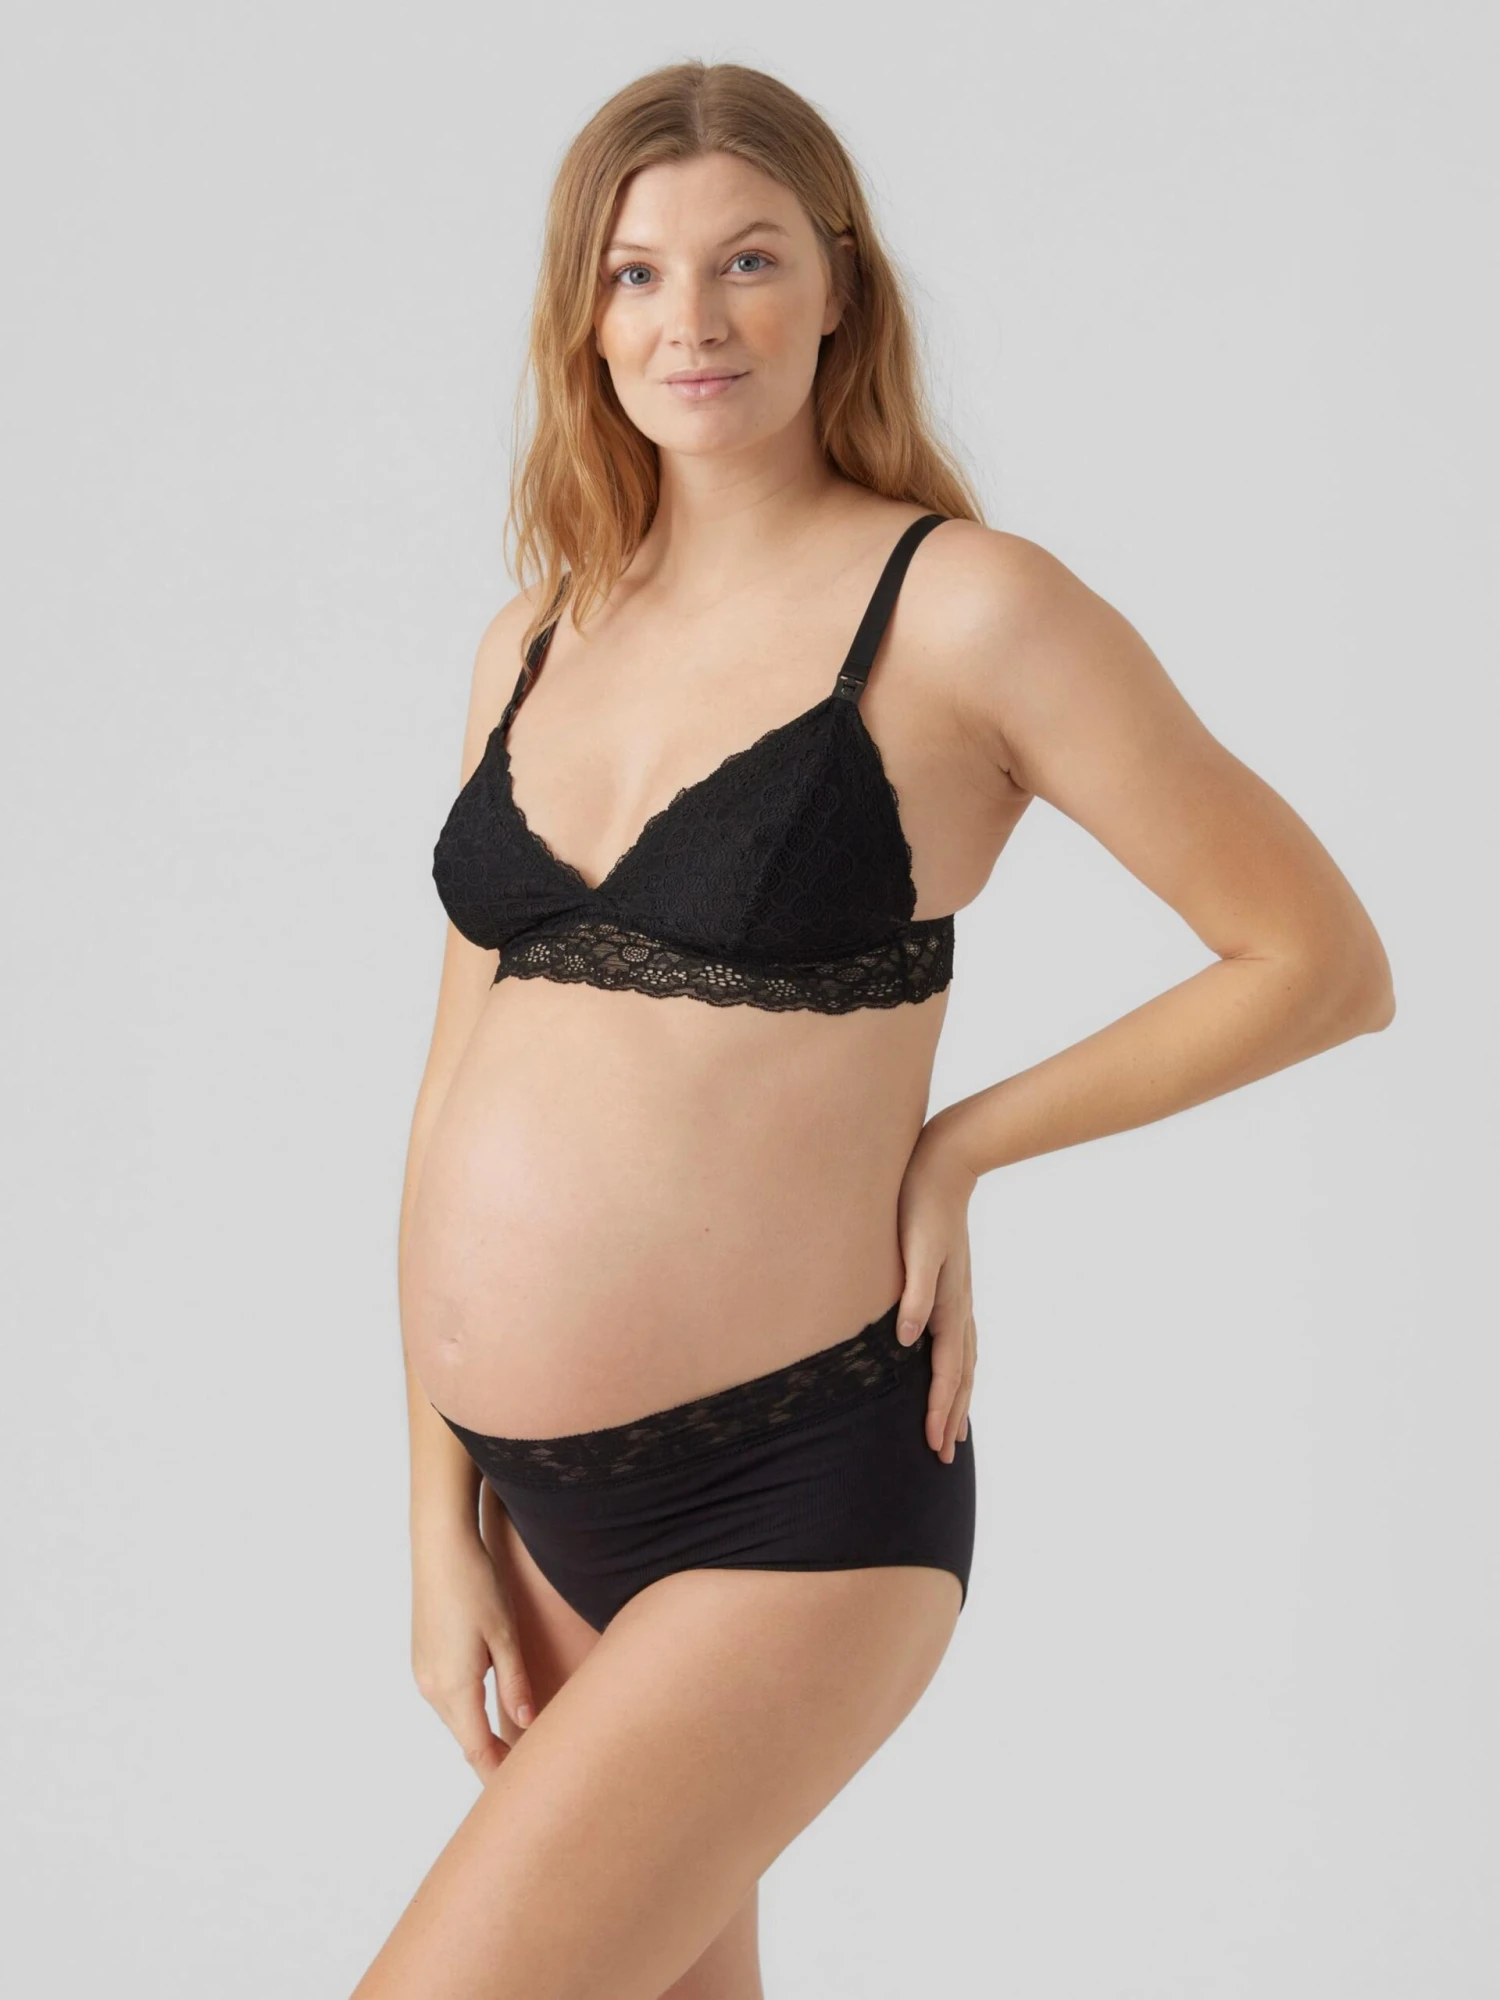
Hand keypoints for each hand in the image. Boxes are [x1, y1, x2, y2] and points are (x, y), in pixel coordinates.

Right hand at [410, 1522, 537, 1781]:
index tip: (523, 1791)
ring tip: (516, 1744)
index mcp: (453, 1688)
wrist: (440, 1544)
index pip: (478, 1749)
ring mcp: (423, 1672)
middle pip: (465, 1738)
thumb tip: (527, 1723)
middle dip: (493, 1758)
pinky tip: (491, 1707)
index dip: (500, 1772)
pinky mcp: (423, 1656)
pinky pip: (448, 1697)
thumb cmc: (475, 1584)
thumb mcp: (505, 1635)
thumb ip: (515, 1684)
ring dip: (481, 1734)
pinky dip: (469, 1711)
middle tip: (530, 1771)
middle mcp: (431, 1687)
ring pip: (456, 1719)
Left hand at [895, 1118, 979, 1462]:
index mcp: (949, 1306)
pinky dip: (958, 1368)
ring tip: (954, 1428)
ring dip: (958, 1398)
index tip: (934, 1447)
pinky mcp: (951, 1287)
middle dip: (952, 1417)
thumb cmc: (921, 1206)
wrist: (943, 1165)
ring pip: (964, 1361)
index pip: (947, 1372)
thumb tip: (907, 1339)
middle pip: (961, 1375)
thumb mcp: (916, 1249)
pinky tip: (950, 1369)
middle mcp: (959, 1308)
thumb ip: (913, 1294)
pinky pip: (959, 1341)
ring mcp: (959, 1298)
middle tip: (943, 1456)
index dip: (940, 1411)